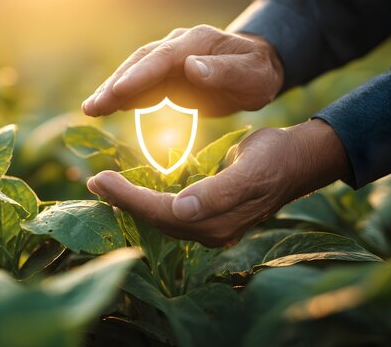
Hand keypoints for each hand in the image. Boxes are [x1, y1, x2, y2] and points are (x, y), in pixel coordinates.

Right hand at [81, 24, 283, 116]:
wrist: (256, 70)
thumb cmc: (257, 74)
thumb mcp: (252, 75)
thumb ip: (224, 71)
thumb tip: (191, 67)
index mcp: (196, 43)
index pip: (162, 58)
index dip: (138, 75)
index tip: (117, 91)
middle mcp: (177, 47)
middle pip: (140, 64)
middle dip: (115, 85)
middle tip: (92, 107)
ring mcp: (168, 61)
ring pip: (134, 74)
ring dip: (111, 92)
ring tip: (90, 110)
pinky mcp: (165, 77)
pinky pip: (140, 87)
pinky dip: (121, 97)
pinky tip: (104, 108)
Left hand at [86, 119, 348, 246]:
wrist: (297, 163)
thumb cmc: (274, 158)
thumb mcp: (250, 170)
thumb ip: (218, 193)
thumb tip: (182, 211)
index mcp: (218, 220)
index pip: (162, 214)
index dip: (129, 199)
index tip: (99, 178)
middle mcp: (211, 231)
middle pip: (156, 220)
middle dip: (122, 202)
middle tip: (93, 180)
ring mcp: (210, 228)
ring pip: (160, 220)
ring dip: (131, 203)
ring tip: (105, 185)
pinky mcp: (209, 219)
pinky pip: (170, 215)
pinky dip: (148, 202)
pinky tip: (133, 191)